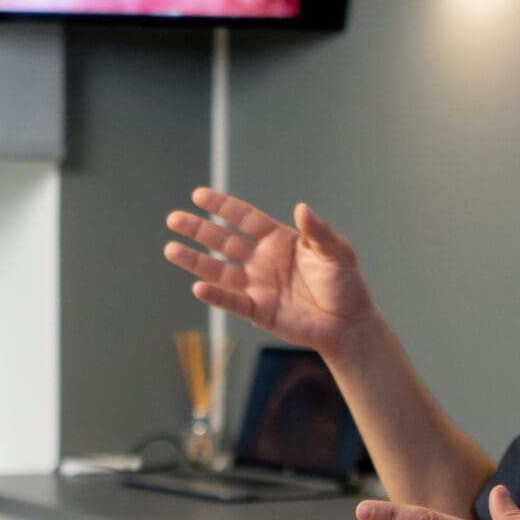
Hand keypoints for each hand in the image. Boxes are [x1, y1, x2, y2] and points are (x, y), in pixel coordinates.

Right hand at [163, 188, 374, 357]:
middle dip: (198, 230)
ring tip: (170, 249)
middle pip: (223, 241)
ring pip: (219, 270)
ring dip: (195, 261)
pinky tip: (198, 287)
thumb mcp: (337, 251)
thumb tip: (302, 208)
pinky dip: (216, 296)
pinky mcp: (259, 311)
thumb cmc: (345, 284)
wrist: (348, 323)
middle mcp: (262, 261)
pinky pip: (232, 301)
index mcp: (279, 240)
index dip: (222, 207)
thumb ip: (317, 231)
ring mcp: (258, 285)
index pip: (244, 219)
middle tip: (173, 219)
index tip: (199, 195)